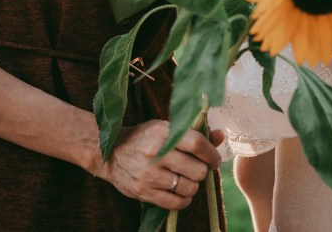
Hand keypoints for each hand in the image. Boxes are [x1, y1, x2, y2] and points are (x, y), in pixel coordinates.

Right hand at [95, 119, 221, 210]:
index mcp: (163, 133)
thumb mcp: (165, 128)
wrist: (109, 153)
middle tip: (197, 169)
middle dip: (203, 171)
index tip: (214, 159)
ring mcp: (150, 175)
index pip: (197, 144)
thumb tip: (221, 135)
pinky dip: (183, 199)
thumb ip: (193, 133)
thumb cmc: (143, 138)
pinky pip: (176, 203)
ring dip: (193, 185)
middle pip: (197, 170)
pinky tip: (180, 192)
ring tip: (186, 179)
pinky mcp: (144, 193)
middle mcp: (157, 154)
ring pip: (189, 188)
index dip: (212, 154)